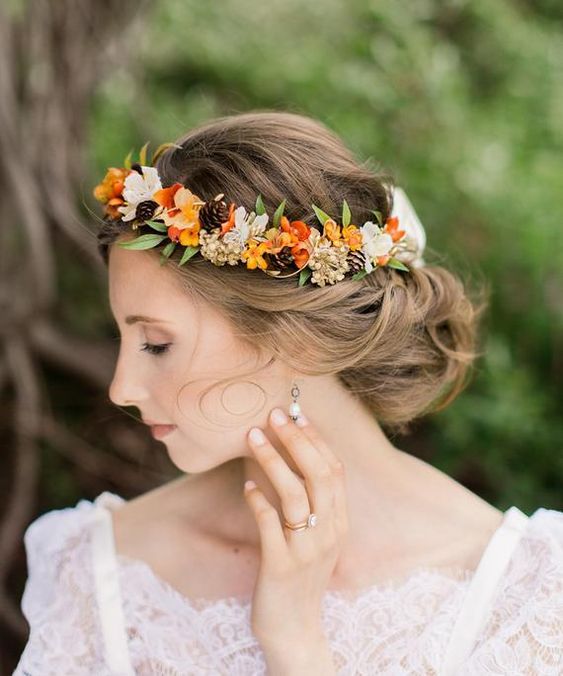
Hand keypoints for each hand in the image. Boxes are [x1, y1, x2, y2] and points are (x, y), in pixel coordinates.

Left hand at [243, 406, 348, 672]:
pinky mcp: (282, 566)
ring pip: (295, 495)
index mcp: (340, 522)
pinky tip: (246, 486)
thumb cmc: (299, 574)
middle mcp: (329, 533)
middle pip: (319, 475)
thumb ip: (310, 503)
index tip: (297, 414)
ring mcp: (307, 550)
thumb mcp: (315, 538)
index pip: (334, 470)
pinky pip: (270, 525)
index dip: (316, 439)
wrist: (294, 629)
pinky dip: (258, 501)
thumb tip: (286, 459)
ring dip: (273, 461)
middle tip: (274, 415)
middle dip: (296, 440)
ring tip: (252, 438)